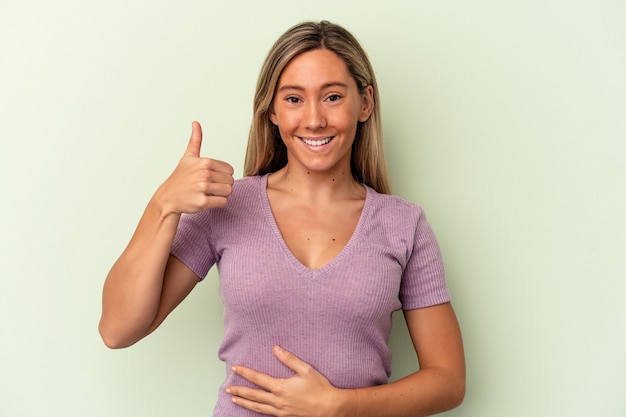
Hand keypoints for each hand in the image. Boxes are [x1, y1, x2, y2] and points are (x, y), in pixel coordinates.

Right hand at [155, 121, 233, 215]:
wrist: (168, 197)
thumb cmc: (180, 178)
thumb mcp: (188, 157)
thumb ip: (195, 140)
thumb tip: (196, 123)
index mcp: (205, 162)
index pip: (230, 170)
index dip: (222, 175)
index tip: (211, 177)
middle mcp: (204, 174)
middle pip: (231, 181)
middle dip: (222, 185)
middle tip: (208, 187)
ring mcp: (203, 188)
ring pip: (228, 192)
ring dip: (220, 194)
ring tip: (208, 193)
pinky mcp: (202, 202)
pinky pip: (223, 202)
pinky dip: (217, 203)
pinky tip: (206, 200)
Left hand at [227, 346, 354, 416]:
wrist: (330, 408)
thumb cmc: (320, 388)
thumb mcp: (306, 369)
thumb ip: (289, 359)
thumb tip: (276, 348)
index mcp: (281, 388)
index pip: (258, 379)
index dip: (245, 373)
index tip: (235, 368)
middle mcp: (278, 401)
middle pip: (253, 395)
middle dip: (239, 390)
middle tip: (227, 387)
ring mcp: (281, 411)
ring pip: (257, 407)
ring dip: (244, 403)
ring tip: (234, 399)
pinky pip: (267, 414)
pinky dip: (257, 411)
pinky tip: (253, 409)